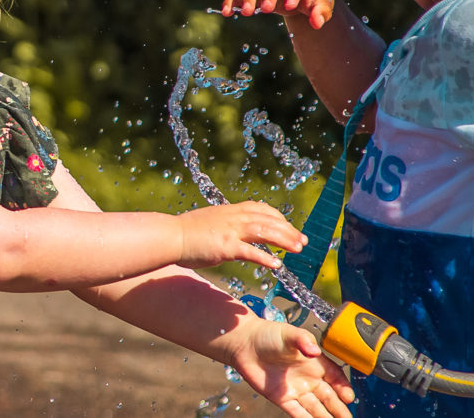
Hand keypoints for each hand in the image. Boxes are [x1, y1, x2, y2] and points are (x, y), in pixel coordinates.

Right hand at [176, 201, 306, 269]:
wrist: (170, 236)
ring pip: (265, 232)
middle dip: (288, 230)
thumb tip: (234, 234)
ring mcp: (230, 231)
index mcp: (230, 211)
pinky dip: (265, 258)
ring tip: (298, 249)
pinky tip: (276, 265)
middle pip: (268, 220)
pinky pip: (251, 252)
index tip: (289, 227)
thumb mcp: (210, 222)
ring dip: (284, 240)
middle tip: (302, 241)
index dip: (278, 218)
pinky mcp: (225, 246)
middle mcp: (233, 217)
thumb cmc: (186, 232)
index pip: (262, 209)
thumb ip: (225, 225)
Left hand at [230, 317, 354, 417]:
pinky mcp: (282, 398)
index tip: (348, 396)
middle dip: (339, 408)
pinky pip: (298, 413)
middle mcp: (307, 378)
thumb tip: (314, 350)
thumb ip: (302, 340)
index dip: (343, 387)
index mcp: (314, 362)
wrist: (245, 343)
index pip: (335, 377)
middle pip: (329, 397)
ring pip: (316, 408)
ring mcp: (296, 389)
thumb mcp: (288, 334)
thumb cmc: (268, 334)